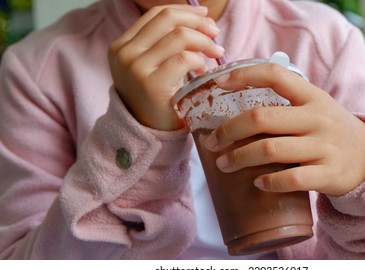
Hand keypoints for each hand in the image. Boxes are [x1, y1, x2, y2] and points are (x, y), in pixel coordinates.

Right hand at [108, 5, 224, 129]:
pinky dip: (200, 62)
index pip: (157, 13)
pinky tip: (204, 72)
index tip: (205, 16)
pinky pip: (184, 59)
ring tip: (214, 54)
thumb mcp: (153, 67)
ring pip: (179, 36)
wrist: (146, 135)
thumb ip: (165, 44)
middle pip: (168, 18)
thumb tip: (200, 18)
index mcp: (122, 45)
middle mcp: (124, 53)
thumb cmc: (156, 100)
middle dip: (198, 22)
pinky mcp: (151, 84)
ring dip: (204, 42)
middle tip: (215, 33)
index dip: (185, 11)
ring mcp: (135, 68)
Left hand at [204, 63, 364, 195]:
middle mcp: (318, 118)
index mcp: (312, 96)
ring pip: (270, 150)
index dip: (244, 75)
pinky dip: (268, 182)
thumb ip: (286, 101)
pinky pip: (291, 179)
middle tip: (212, 142)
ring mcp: (324, 147)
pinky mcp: (328, 174)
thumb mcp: (316, 107)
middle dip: (229, 130)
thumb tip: (235, 98)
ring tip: (223, 164)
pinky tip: (256, 183)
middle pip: (262, 118)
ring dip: (239, 158)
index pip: (275, 74)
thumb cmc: (330, 130)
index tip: (218, 83)